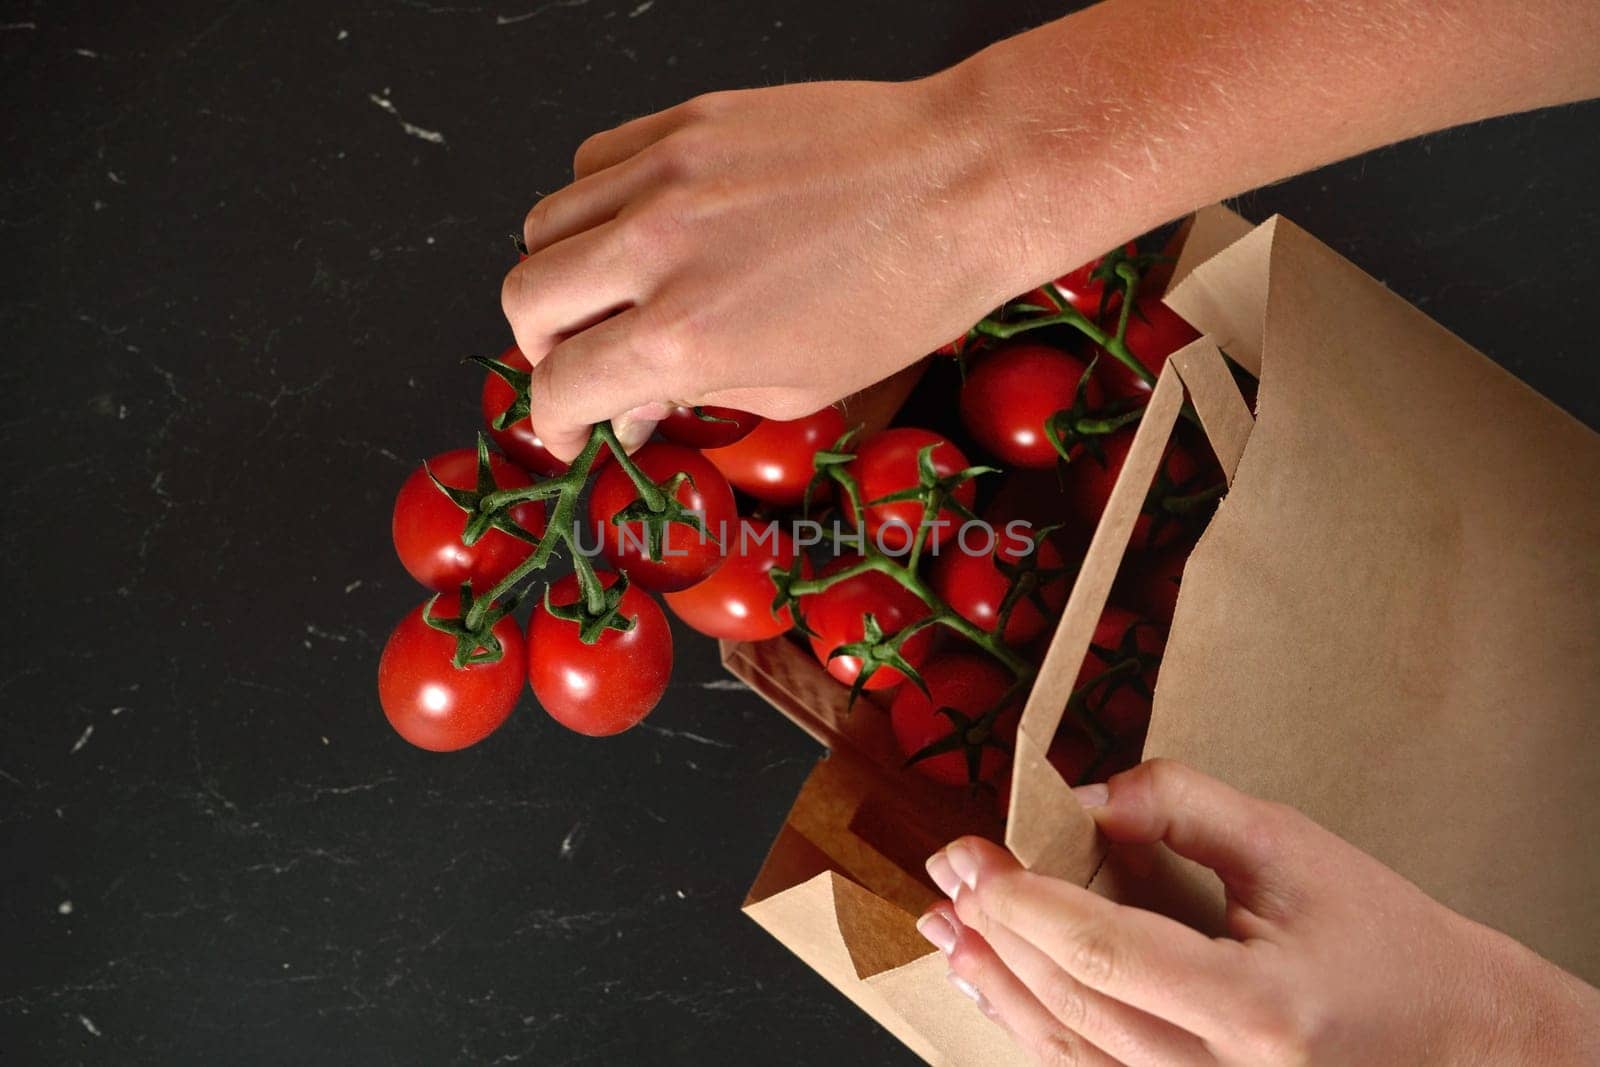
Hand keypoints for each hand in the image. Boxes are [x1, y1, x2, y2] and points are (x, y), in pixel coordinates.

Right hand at [500, 71, 1075, 460]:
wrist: (964, 183)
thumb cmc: (903, 294)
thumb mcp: (798, 386)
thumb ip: (694, 393)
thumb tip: (631, 404)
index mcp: (685, 335)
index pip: (558, 385)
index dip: (553, 420)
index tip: (570, 428)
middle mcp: (656, 250)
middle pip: (523, 299)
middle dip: (541, 348)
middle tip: (582, 363)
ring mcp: (666, 175)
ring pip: (543, 225)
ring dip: (561, 273)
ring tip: (611, 294)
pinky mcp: (686, 121)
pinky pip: (593, 160)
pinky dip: (595, 204)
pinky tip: (640, 228)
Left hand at [918, 759, 1599, 1064]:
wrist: (1462, 1043)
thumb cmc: (1389, 942)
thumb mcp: (1293, 848)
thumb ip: (1185, 809)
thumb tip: (1085, 798)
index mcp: (1260, 1010)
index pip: (1111, 956)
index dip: (1029, 907)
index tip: (974, 860)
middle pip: (1076, 1007)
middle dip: (998, 936)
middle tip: (948, 873)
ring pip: (1073, 1052)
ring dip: (999, 985)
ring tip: (947, 928)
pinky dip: (1037, 1024)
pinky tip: (997, 982)